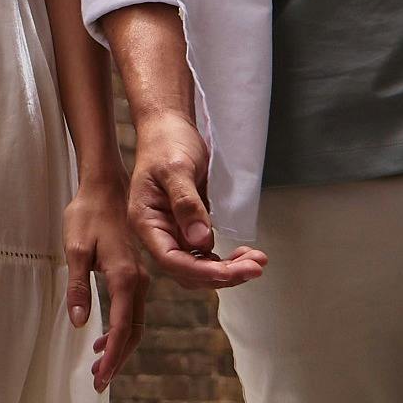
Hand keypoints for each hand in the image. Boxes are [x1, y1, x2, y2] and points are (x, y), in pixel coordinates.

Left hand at [64, 182, 149, 387]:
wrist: (104, 186)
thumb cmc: (87, 214)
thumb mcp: (75, 250)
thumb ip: (78, 287)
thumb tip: (81, 322)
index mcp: (125, 277)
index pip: (123, 328)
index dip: (113, 356)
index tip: (102, 378)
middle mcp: (137, 281)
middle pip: (134, 331)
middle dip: (118, 359)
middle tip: (100, 381)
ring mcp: (138, 277)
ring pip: (134, 322)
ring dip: (120, 347)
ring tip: (100, 366)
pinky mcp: (133, 272)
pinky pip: (132, 310)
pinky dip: (121, 329)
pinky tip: (103, 338)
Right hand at [126, 113, 266, 292]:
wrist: (169, 128)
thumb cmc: (167, 143)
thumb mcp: (176, 169)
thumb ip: (187, 204)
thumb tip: (201, 241)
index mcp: (146, 221)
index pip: (171, 259)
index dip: (202, 270)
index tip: (231, 271)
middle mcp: (158, 232)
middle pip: (187, 270)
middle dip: (222, 274)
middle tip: (255, 267)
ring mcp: (174, 231)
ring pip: (199, 266)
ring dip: (227, 270)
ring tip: (256, 261)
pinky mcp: (189, 228)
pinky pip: (206, 253)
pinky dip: (226, 260)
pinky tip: (244, 254)